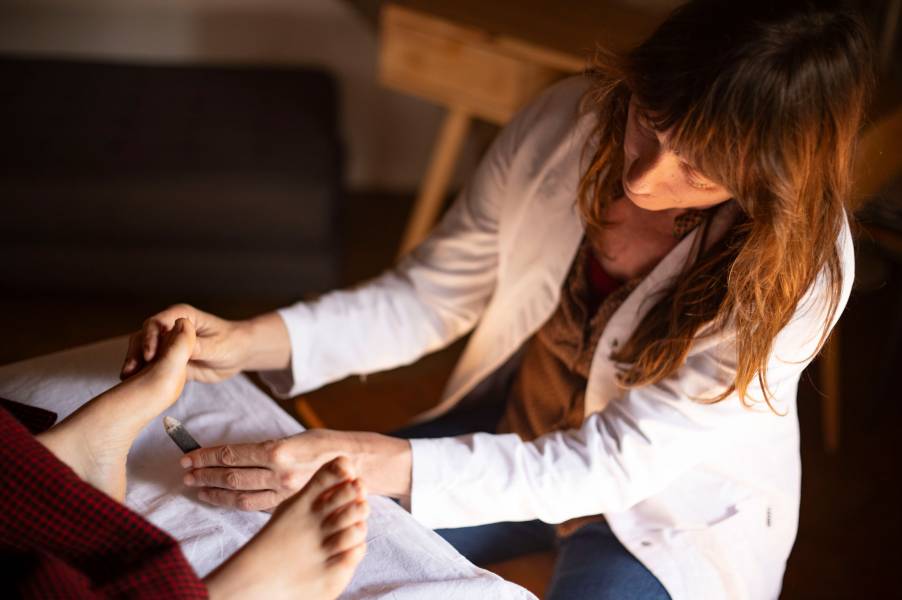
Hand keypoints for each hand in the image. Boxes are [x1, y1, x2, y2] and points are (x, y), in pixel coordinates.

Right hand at [120, 304, 289, 382]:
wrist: (239, 354)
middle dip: (136, 353)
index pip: (157, 323)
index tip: (150, 356)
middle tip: (130, 372)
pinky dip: (142, 374)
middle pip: (144, 337)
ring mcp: (166, 344)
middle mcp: (170, 328)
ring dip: (135, 364)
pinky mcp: (167, 359)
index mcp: (181, 316)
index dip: (150, 338)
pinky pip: (151, 366)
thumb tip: (178, 347)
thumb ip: (197, 346)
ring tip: (127, 380)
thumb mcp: (217, 346)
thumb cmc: (232, 343)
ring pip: (143, 352)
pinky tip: (135, 387)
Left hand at [181, 430, 340, 511]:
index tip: (189, 455)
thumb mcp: (297, 436)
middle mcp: (279, 474)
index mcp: (279, 450)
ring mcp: (283, 494)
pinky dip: (233, 502)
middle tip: (185, 471)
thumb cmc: (327, 444)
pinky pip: (254, 506)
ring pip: (238, 495)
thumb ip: (268, 446)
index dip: (206, 455)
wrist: (357, 466)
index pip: (232, 454)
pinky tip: (220, 498)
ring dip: (213, 491)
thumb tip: (237, 453)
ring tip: (196, 486)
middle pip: (230, 476)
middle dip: (203, 473)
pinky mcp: (287, 505)